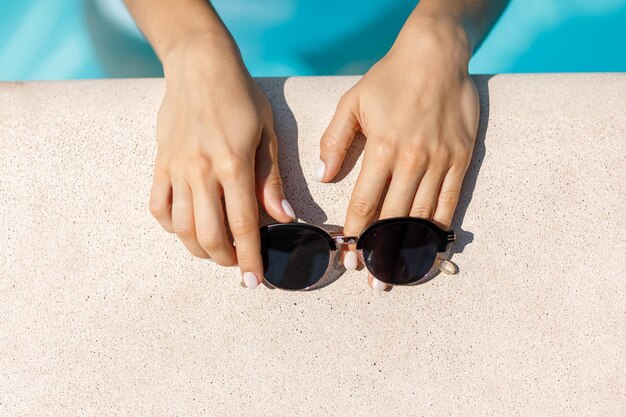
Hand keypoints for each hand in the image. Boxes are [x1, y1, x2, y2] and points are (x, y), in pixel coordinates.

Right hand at [149, 38, 295, 288]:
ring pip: (182, 228)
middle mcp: (201, 172)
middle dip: (227, 260)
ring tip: (218, 251)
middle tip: (240, 264)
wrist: (199, 68)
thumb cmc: (240, 98)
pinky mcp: (160, 164)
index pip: (243, 225)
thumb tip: (283, 218)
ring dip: (201, 249)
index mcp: (233, 165)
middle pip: (210, 235)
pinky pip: (159, 208)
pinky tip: (189, 227)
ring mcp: (176, 169)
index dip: (250, 258)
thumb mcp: (266, 134)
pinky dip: (173, 227)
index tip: (255, 281)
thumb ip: (270, 180)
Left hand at [317, 17, 478, 289]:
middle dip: (380, 252)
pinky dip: (441, 231)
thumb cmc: (390, 79)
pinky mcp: (461, 160)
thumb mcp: (352, 102)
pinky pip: (450, 203)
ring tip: (398, 275)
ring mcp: (441, 162)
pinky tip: (433, 252)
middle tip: (372, 281)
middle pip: (393, 218)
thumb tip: (324, 176)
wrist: (437, 55)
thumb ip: (334, 141)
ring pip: (422, 217)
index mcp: (382, 149)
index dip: (355, 236)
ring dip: (409, 249)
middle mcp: (413, 160)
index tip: (348, 258)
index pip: (365, 204)